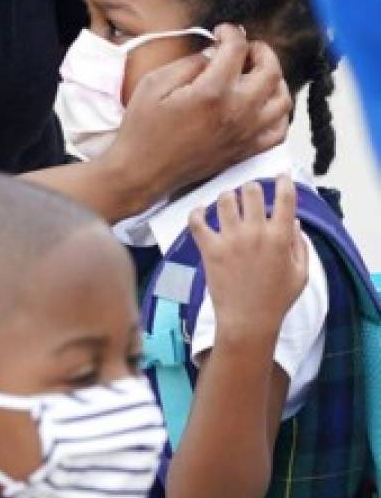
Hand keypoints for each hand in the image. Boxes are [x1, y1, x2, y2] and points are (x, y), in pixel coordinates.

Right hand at [104, 25, 291, 207]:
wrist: (142, 170)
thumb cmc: (143, 128)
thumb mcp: (154, 84)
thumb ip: (188, 63)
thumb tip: (213, 54)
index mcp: (212, 92)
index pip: (237, 49)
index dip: (231, 32)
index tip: (222, 31)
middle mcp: (237, 112)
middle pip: (270, 70)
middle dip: (260, 51)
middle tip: (245, 48)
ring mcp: (246, 133)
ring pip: (283, 98)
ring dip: (275, 80)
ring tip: (256, 74)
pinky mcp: (246, 150)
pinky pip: (280, 129)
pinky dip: (278, 113)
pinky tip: (262, 105)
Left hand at [189, 174, 307, 341]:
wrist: (248, 320)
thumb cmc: (277, 299)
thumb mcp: (301, 274)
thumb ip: (300, 245)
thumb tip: (294, 222)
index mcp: (280, 238)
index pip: (285, 198)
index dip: (283, 182)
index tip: (280, 177)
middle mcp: (255, 233)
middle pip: (251, 191)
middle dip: (251, 188)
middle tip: (249, 193)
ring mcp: (230, 239)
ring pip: (224, 200)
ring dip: (226, 197)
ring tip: (227, 202)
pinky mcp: (209, 249)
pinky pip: (196, 221)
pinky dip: (196, 212)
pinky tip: (201, 212)